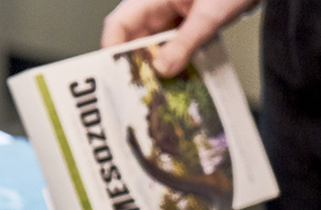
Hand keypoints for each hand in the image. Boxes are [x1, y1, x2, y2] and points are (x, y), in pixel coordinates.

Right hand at [101, 0, 258, 76]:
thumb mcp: (209, 16)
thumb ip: (186, 42)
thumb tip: (163, 70)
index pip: (118, 25)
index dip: (111, 51)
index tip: (115, 76)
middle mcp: (153, 6)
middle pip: (131, 39)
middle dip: (135, 65)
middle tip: (140, 91)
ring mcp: (167, 16)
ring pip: (149, 46)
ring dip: (155, 66)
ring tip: (160, 89)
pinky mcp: (180, 25)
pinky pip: (168, 45)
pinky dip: (171, 61)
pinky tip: (178, 77)